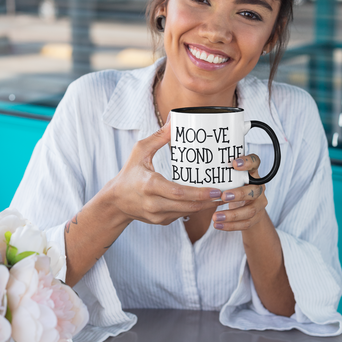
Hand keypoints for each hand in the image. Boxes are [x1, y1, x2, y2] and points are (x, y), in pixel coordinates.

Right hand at [103, 121, 221, 225]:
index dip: (199, 193)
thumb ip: (159, 137)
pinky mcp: (160, 221)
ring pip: (187, 212)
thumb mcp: (140, 151)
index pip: (178, 193)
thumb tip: (176, 120)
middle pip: (187, 206)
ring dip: (204, 206)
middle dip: (209, 201)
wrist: (115, 201)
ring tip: (221, 197)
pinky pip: (181, 215)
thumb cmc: (129, 173)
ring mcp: (157, 215)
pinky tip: (205, 201)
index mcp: (149, 185)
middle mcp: (153, 203)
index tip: (216, 190)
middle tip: (226, 193)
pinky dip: (194, 208)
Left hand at [212, 154, 267, 230]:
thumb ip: (223, 175)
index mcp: (253, 174)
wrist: (248, 207)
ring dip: (232, 215)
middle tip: (223, 196)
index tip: (234, 164)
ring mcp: (260, 203)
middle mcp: (259, 188)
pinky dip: (231, 226)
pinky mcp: (257, 217)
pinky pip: (245, 223)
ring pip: (250, 211)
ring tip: (215, 217)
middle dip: (238, 194)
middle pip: (254, 190)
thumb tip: (201, 170)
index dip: (247, 162)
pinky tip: (218, 225)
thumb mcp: (231, 179)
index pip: (255, 162)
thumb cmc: (234, 188)